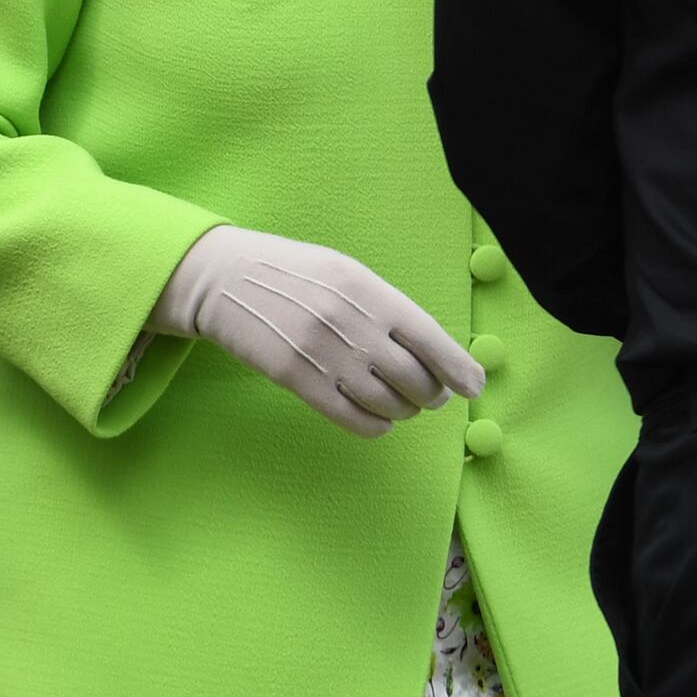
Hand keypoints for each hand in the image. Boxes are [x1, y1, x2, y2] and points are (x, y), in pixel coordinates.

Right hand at [151, 224, 486, 438]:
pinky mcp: (296, 379)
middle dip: (431, 395)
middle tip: (432, 397)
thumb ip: (383, 306)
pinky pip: (351, 417)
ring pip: (386, 403)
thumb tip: (430, 349)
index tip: (474, 385)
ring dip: (403, 411)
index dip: (458, 367)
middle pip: (414, 379)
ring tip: (401, 405)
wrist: (223, 278)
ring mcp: (322, 354)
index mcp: (366, 289)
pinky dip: (374, 425)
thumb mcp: (343, 271)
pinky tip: (377, 420)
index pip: (429, 337)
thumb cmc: (290, 272)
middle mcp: (349, 323)